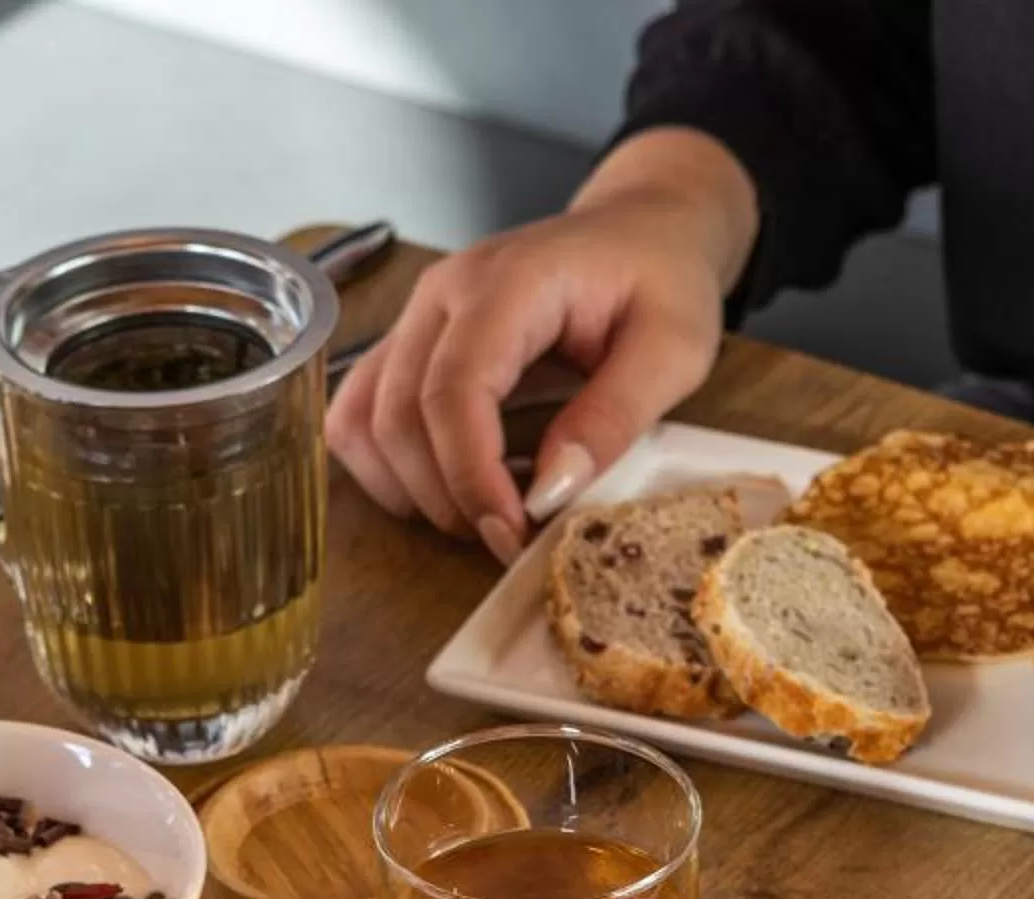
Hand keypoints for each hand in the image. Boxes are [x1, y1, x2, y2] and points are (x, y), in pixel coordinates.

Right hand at [326, 129, 756, 562]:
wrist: (644, 227)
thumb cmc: (662, 279)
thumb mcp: (674, 349)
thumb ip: (613, 417)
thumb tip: (548, 494)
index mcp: (508, 282)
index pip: (453, 390)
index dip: (471, 476)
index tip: (513, 531)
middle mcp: (442, 293)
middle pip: (399, 414)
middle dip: (447, 495)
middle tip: (510, 537)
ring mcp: (418, 316)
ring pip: (365, 419)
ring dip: (410, 487)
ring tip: (480, 514)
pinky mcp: (410, 343)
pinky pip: (360, 413)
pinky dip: (386, 466)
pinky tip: (444, 488)